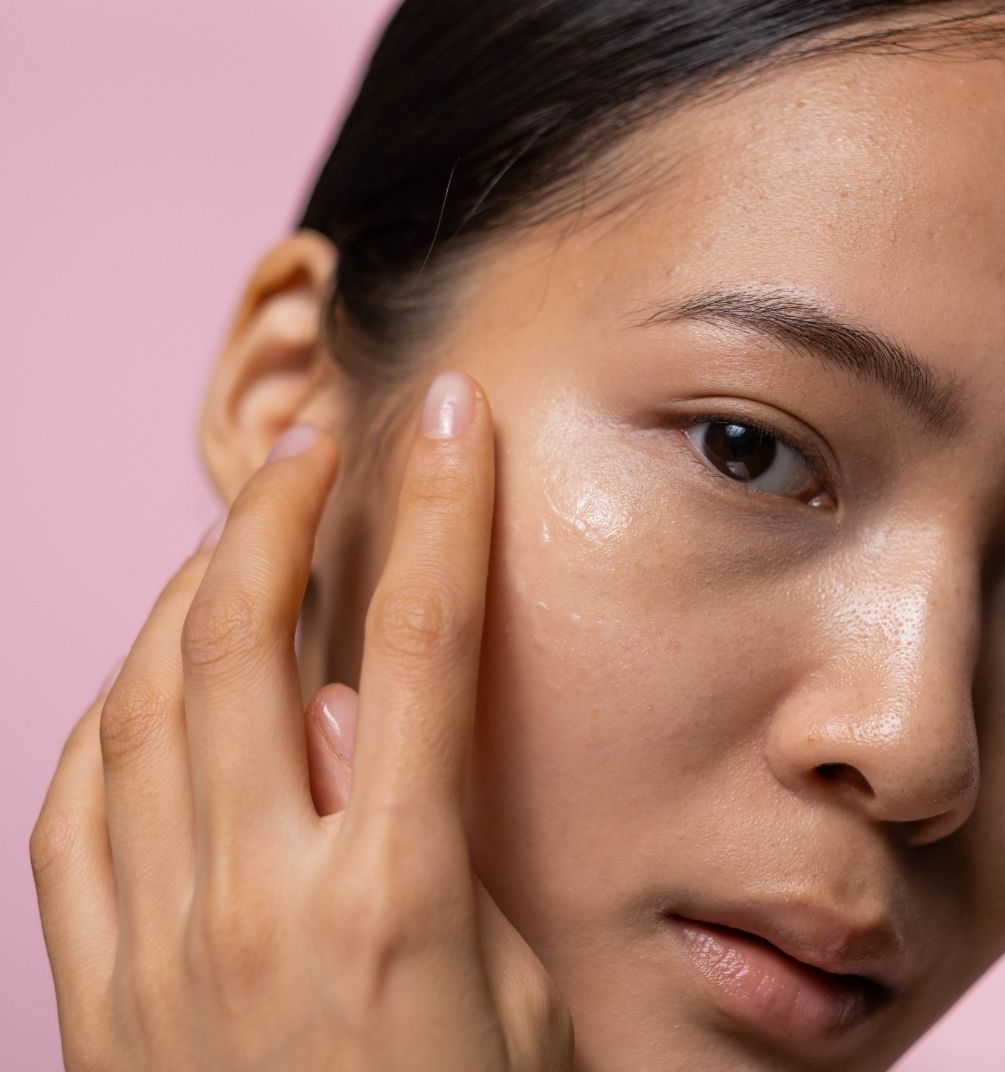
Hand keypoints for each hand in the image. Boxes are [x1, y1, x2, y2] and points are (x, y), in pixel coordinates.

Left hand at [30, 370, 573, 1071]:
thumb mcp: (514, 1001)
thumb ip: (443, 848)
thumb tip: (349, 718)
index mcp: (397, 892)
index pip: (424, 640)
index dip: (443, 510)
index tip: (453, 420)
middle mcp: (262, 894)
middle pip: (247, 636)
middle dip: (277, 512)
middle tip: (308, 448)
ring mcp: (160, 939)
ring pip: (145, 698)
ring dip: (192, 589)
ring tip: (234, 538)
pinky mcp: (98, 985)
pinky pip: (73, 803)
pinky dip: (112, 707)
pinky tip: (153, 675)